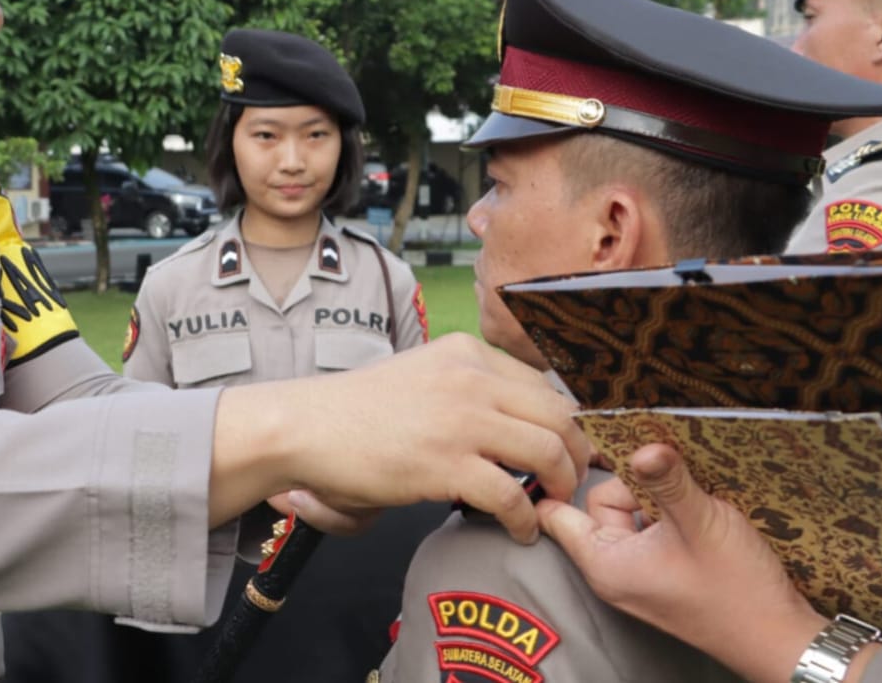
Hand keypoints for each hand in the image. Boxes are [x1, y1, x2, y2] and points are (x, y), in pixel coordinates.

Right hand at [218, 332, 587, 544]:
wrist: (306, 426)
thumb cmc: (357, 409)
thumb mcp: (422, 374)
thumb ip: (467, 387)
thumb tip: (516, 422)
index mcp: (466, 353)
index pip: (544, 386)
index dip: (564, 425)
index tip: (564, 451)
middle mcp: (471, 378)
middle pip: (559, 417)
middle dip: (575, 455)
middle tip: (568, 482)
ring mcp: (461, 420)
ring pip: (548, 452)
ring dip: (559, 486)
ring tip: (549, 505)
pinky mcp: (445, 464)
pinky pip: (512, 496)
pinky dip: (525, 519)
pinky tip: (518, 529)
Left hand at [537, 443, 824, 682]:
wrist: (780, 637)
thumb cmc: (738, 587)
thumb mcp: (700, 521)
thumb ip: (668, 481)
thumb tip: (642, 446)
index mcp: (604, 563)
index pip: (557, 514)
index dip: (567, 479)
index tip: (593, 450)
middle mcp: (613, 571)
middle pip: (601, 504)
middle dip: (636, 486)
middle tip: (676, 487)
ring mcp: (639, 574)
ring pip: (632, 513)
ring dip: (659, 499)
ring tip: (694, 503)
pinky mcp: (663, 574)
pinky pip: (653, 530)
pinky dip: (671, 516)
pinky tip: (701, 514)